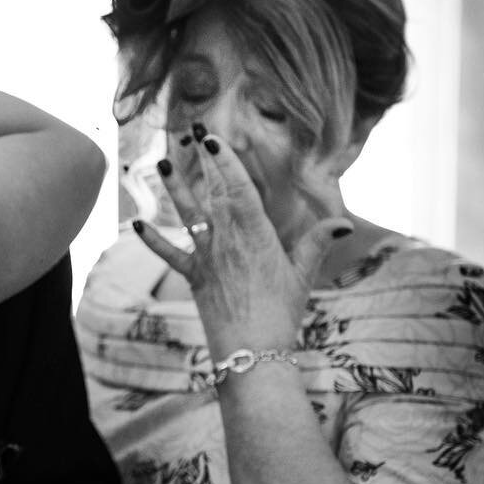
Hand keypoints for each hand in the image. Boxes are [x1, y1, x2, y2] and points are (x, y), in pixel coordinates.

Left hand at [135, 125, 350, 356]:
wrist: (251, 351)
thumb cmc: (282, 314)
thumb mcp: (303, 276)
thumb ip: (318, 244)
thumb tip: (345, 223)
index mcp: (255, 234)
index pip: (238, 188)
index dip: (224, 161)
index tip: (212, 138)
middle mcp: (227, 241)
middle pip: (213, 193)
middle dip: (203, 161)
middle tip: (192, 132)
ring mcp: (207, 258)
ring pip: (188, 216)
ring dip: (174, 188)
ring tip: (161, 163)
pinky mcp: (194, 277)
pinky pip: (170, 255)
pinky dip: (153, 240)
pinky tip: (138, 223)